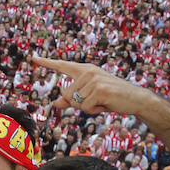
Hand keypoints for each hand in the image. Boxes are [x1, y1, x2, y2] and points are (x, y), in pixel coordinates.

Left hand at [30, 55, 154, 116]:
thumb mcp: (90, 97)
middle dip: (79, 103)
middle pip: (67, 95)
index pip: (62, 65)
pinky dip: (94, 111)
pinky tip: (106, 104)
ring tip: (103, 101)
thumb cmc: (112, 97)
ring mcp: (94, 80)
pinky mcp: (99, 90)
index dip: (46, 62)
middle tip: (97, 100)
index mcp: (85, 70)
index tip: (32, 58)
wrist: (136, 99)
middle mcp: (88, 72)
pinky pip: (85, 107)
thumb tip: (55, 103)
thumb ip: (72, 99)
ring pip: (75, 103)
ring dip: (88, 108)